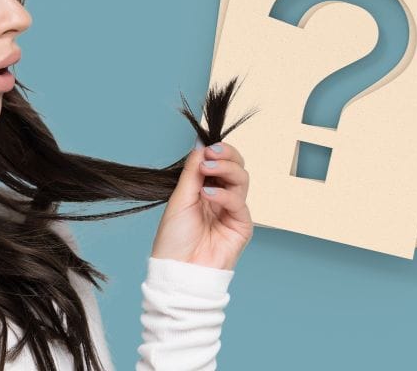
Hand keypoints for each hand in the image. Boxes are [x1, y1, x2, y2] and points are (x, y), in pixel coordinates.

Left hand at [150, 138, 252, 270]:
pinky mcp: (241, 226)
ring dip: (225, 169)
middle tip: (211, 153)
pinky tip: (208, 195)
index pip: (220, 162)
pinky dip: (224, 195)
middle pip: (236, 166)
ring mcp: (232, 211)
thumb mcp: (179, 198)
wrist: (178, 270)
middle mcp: (222, 197)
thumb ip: (192, 172)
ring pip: (242, 179)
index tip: (206, 146)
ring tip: (207, 169)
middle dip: (226, 155)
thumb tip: (200, 145)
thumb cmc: (174, 239)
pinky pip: (239, 202)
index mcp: (205, 189)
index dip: (216, 151)